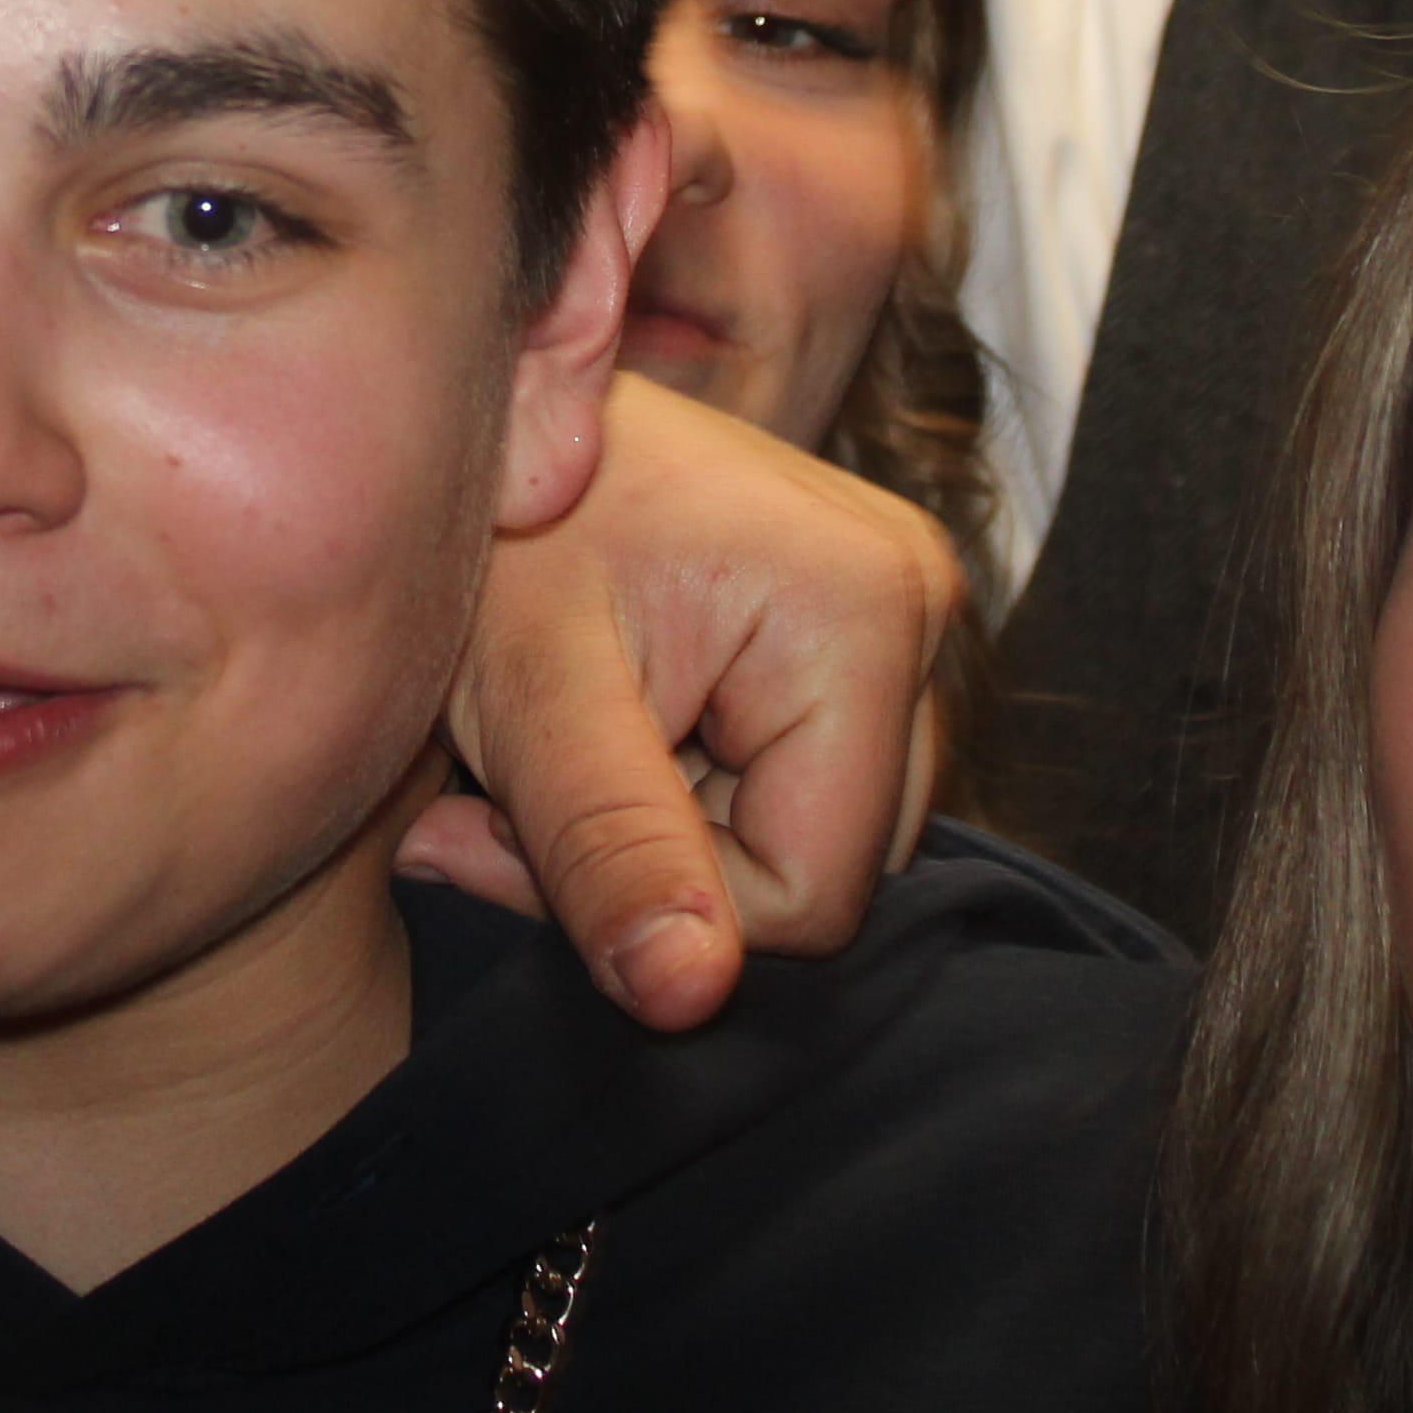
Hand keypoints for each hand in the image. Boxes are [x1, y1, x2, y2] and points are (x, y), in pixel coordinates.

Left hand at [403, 371, 961, 1029]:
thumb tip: (687, 997)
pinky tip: (625, 718)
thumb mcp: (531, 701)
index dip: (667, 898)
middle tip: (545, 778)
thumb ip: (610, 849)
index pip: (809, 892)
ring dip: (681, 825)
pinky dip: (703, 779)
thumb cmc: (500, 533)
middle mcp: (921, 600)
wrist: (491, 415)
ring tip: (583, 734)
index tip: (538, 824)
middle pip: (824, 864)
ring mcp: (905, 604)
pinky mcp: (868, 615)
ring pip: (814, 830)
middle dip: (672, 859)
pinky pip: (810, 772)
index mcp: (867, 609)